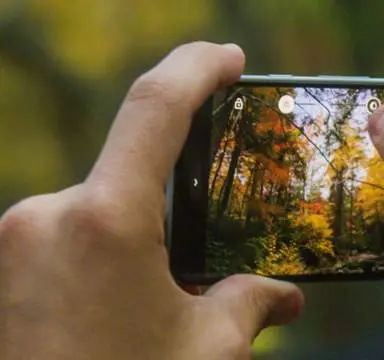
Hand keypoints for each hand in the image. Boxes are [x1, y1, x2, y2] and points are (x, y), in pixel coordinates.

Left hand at [0, 42, 303, 359]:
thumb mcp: (206, 351)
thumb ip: (248, 304)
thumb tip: (282, 296)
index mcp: (106, 222)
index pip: (157, 106)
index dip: (199, 67)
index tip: (230, 58)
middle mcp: (46, 216)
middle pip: (130, 171)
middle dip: (177, 193)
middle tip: (212, 223)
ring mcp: (14, 242)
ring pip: (98, 210)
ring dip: (140, 234)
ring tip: (165, 288)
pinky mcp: (3, 267)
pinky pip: (66, 237)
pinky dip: (106, 252)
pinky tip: (127, 298)